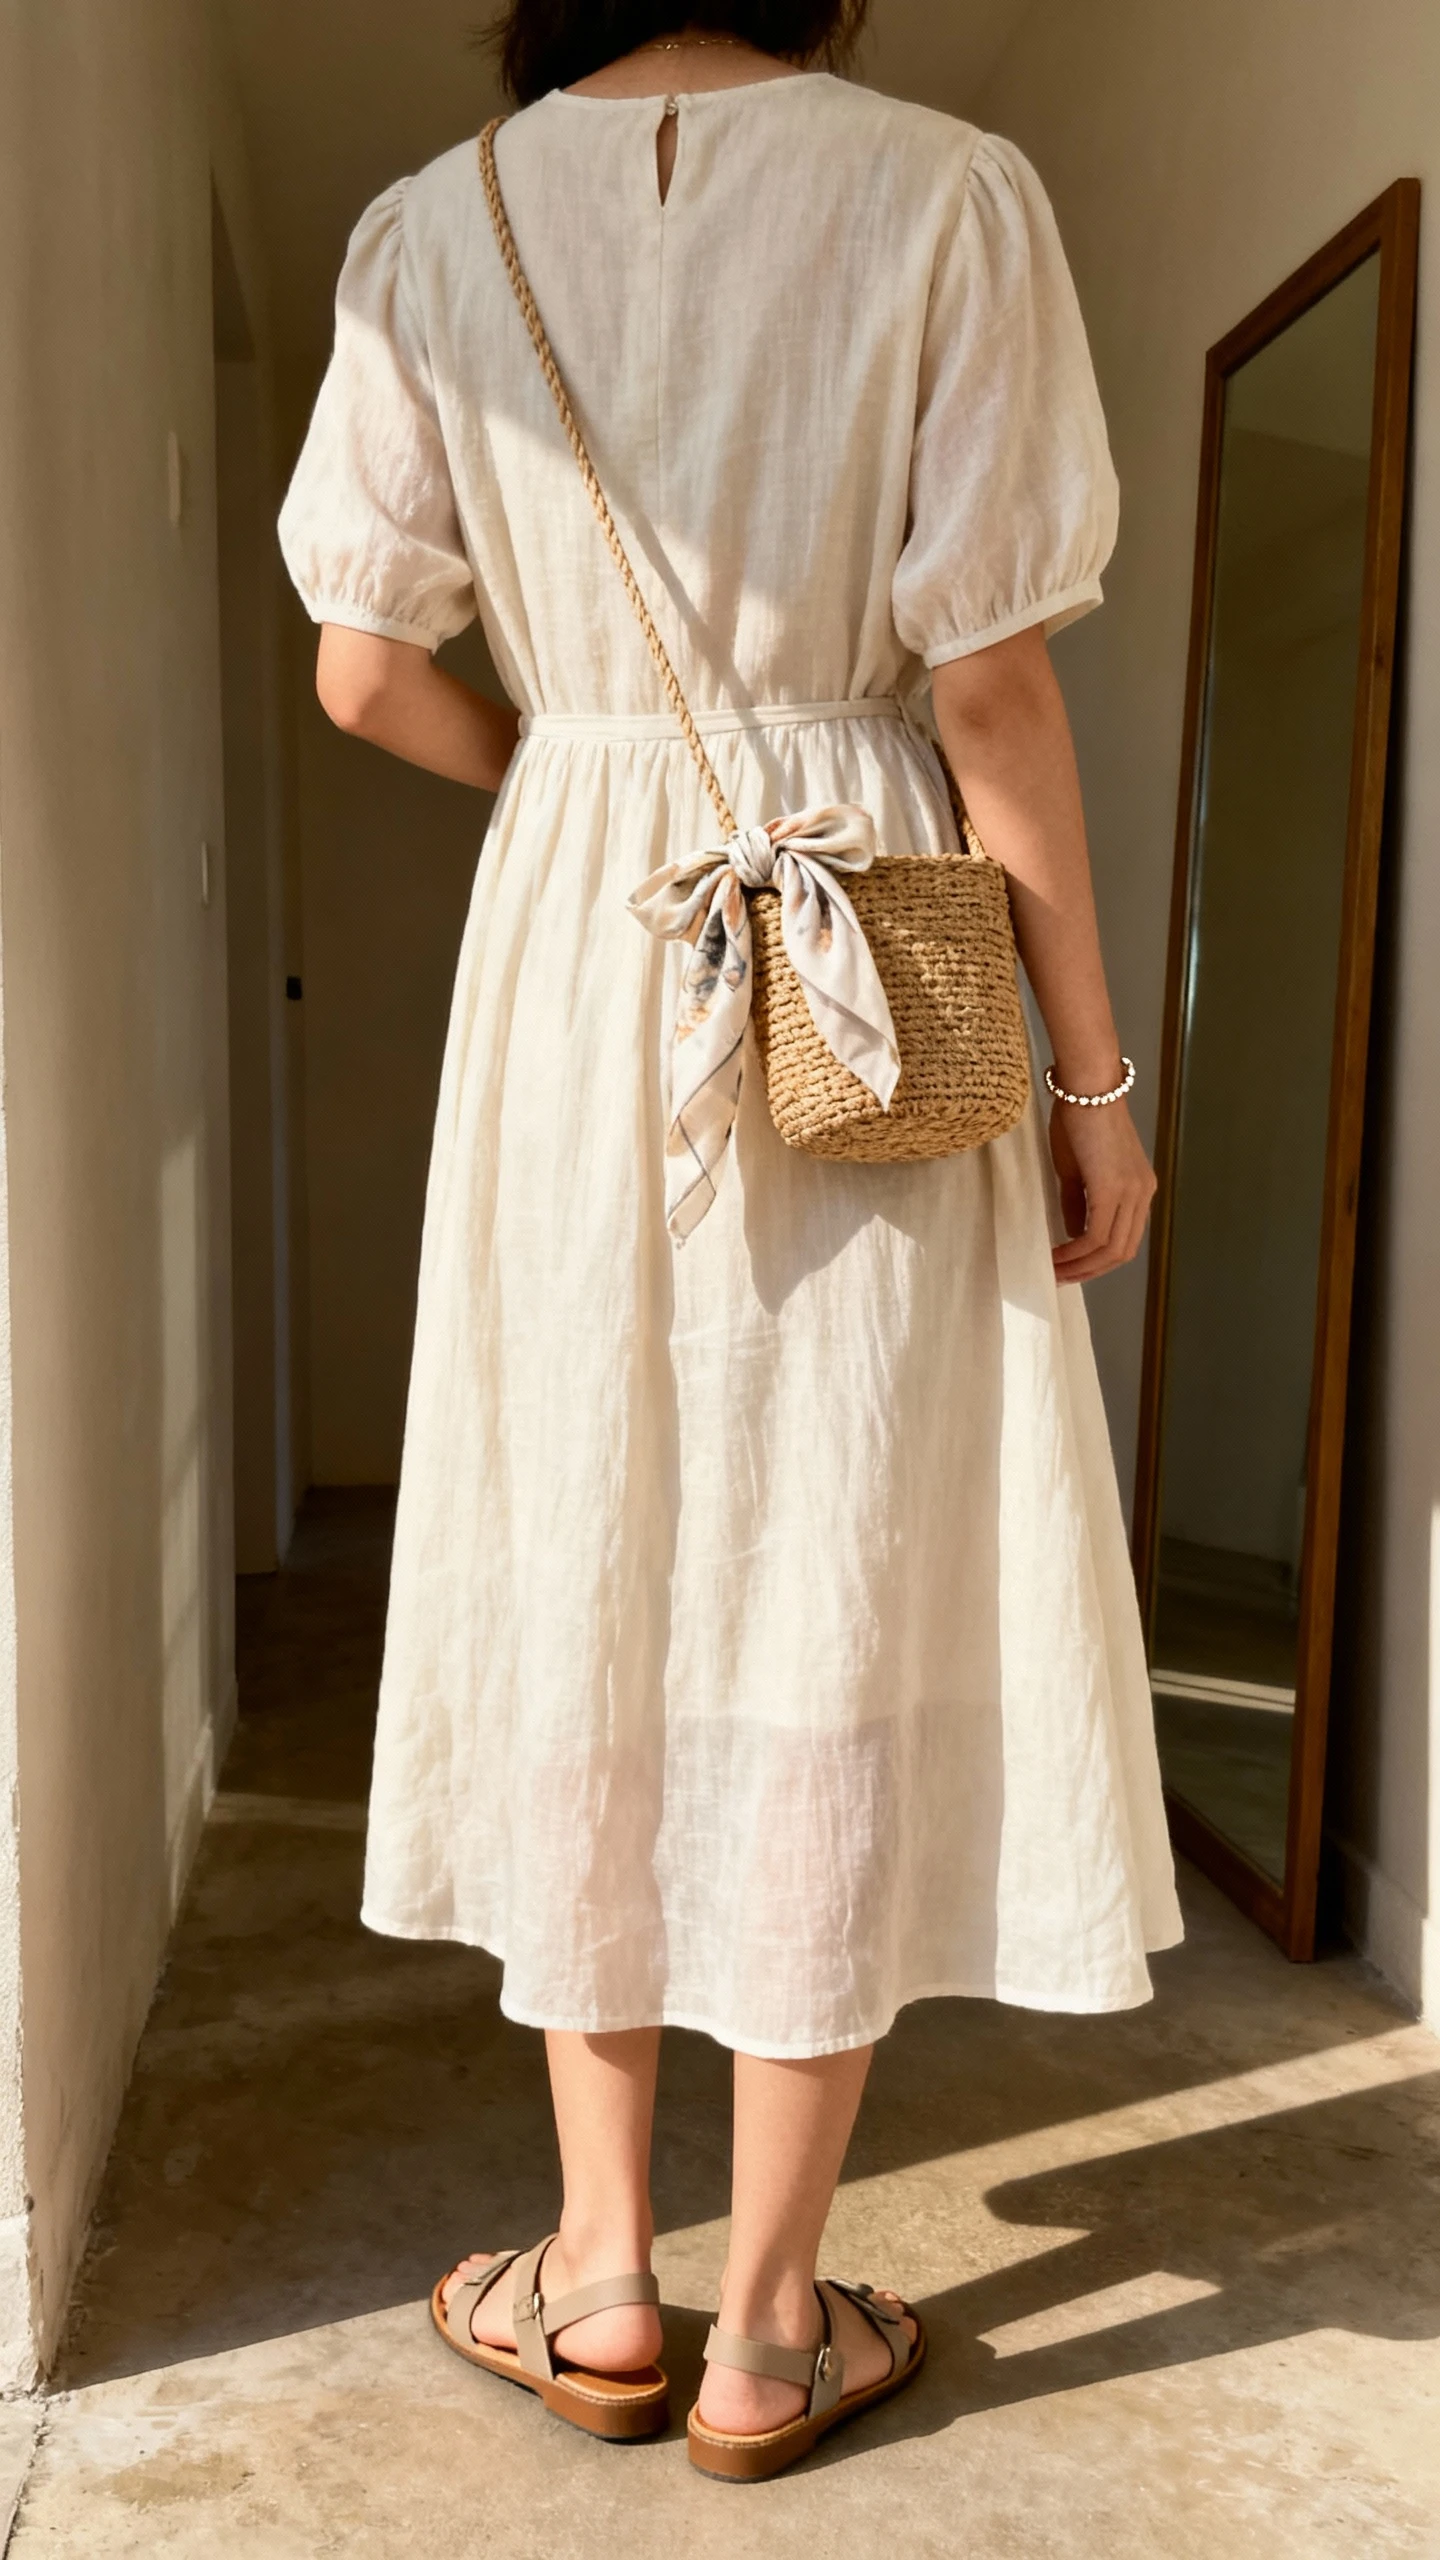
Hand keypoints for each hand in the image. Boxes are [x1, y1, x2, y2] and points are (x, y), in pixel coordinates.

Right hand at [1048, 1097, 1156, 1283]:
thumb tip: (1075, 1236)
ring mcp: (1131, 1193)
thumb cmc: (1078, 1117)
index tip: (1071, 1266)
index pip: (1126, 1238)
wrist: (1086, 1087)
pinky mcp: (1112, 1190)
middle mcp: (1142, 1194)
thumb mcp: (1077, 1169)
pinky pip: (1095, 1236)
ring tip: (1053, 1271)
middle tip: (1060, 1278)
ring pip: (1111, 1249)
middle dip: (1091, 1271)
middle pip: (1123, 1252)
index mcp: (1139, 1188)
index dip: (1099, 1259)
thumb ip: (1080, 1204)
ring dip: (1081, 1266)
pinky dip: (1075, 1252)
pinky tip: (1055, 1254)